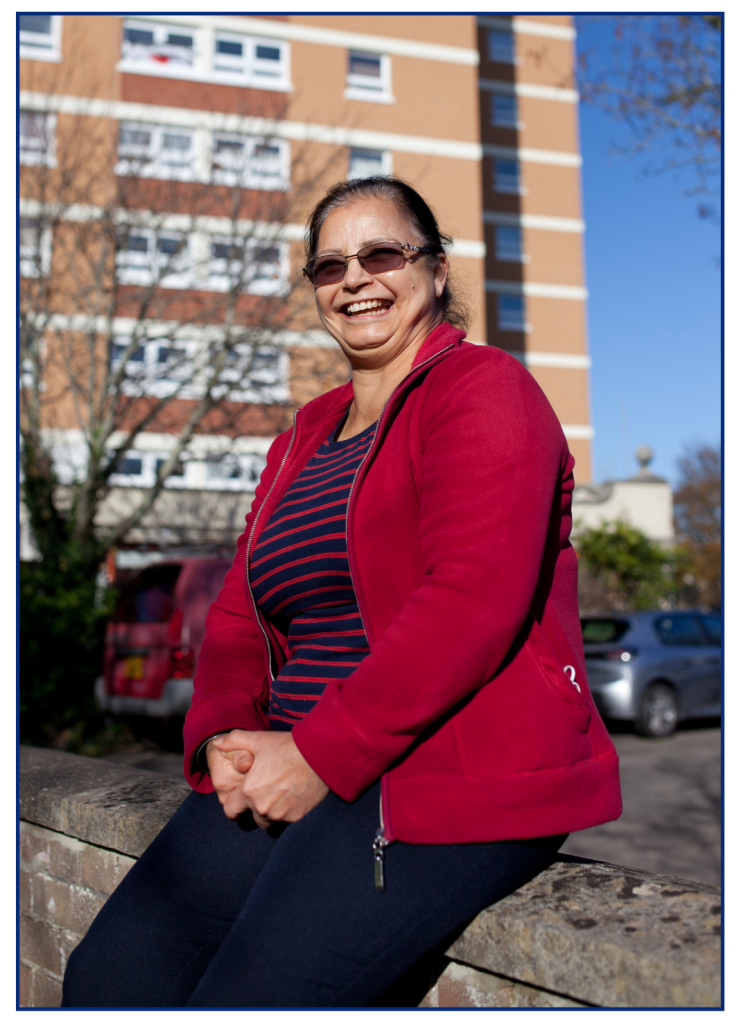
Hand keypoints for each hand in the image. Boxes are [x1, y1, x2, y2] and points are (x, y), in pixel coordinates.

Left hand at [213, 731, 328, 826]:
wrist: (320, 756)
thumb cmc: (288, 747)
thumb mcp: (259, 740)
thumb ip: (234, 741)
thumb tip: (217, 743)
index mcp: (248, 791)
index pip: (230, 810)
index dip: (234, 804)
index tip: (241, 797)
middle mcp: (262, 807)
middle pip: (250, 817)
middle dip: (253, 808)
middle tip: (263, 792)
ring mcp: (280, 815)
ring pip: (267, 821)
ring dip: (268, 813)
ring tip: (277, 795)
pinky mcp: (295, 817)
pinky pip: (284, 821)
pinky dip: (285, 812)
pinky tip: (291, 797)